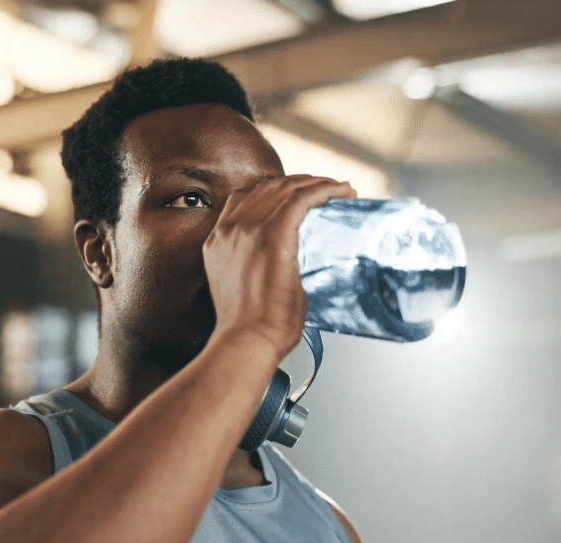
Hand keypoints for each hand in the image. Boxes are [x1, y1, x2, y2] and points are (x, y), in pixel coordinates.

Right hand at [203, 175, 355, 357]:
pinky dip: (325, 190)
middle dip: (301, 184)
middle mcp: (231, 228)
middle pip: (270, 188)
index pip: (248, 198)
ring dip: (319, 184)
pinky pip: (302, 199)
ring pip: (288, 188)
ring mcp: (249, 229)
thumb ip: (255, 267)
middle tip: (326, 190)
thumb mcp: (241, 288)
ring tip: (339, 189)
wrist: (246, 340)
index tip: (298, 195)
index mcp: (220, 240)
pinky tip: (341, 192)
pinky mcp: (273, 235)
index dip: (277, 191)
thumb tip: (285, 267)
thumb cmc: (249, 328)